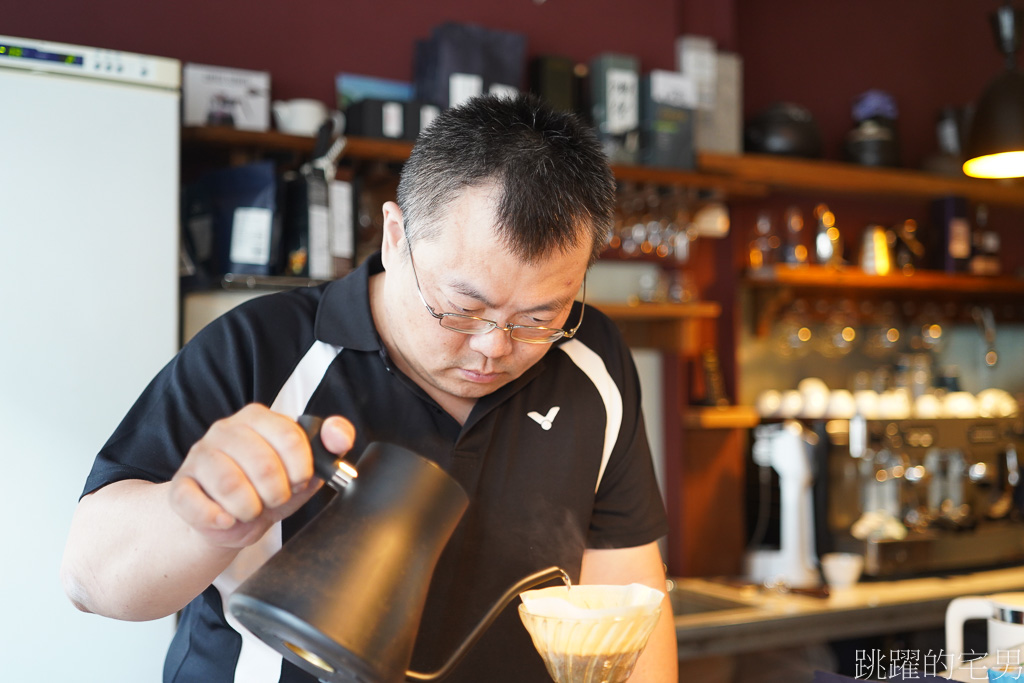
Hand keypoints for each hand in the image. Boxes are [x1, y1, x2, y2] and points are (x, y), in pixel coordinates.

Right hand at [169, 404, 355, 547]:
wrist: (230, 519)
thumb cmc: (269, 488)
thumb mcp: (305, 466)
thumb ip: (330, 444)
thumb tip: (338, 437)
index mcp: (258, 418)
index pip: (289, 436)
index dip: (301, 469)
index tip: (299, 482)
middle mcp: (225, 430)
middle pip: (263, 464)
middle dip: (277, 493)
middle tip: (275, 499)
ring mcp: (199, 456)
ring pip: (231, 485)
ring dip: (251, 508)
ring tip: (252, 509)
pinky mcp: (180, 486)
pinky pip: (195, 503)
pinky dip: (217, 518)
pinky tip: (227, 519)